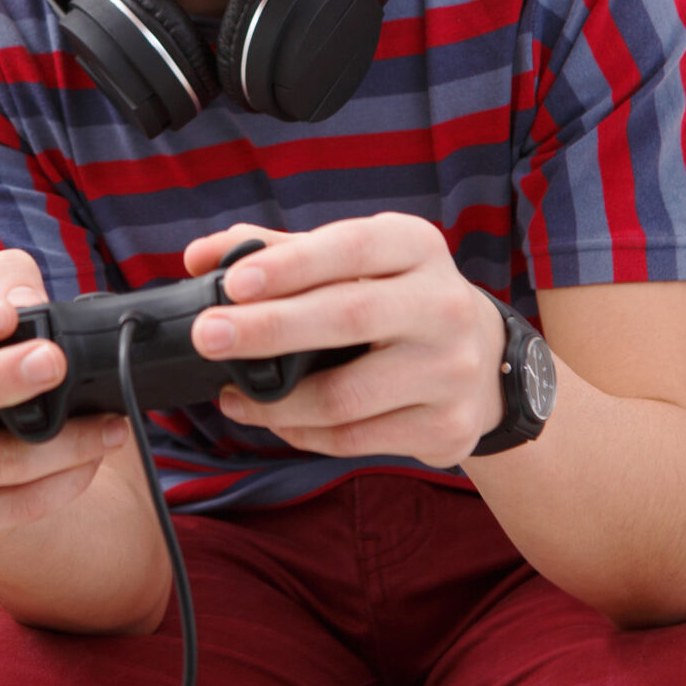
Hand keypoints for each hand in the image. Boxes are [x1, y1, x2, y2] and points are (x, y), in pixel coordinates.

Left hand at [183, 213, 505, 467]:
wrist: (485, 361)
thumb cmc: (397, 298)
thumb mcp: (357, 260)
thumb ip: (279, 252)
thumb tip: (200, 256)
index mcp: (417, 247)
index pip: (351, 248)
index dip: (291, 264)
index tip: (233, 283)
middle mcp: (443, 305)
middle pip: (346, 317)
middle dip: (266, 329)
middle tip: (207, 336)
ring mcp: (450, 371)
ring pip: (344, 395)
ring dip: (274, 400)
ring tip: (228, 393)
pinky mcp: (446, 427)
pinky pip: (354, 438)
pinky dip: (301, 432)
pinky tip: (272, 419)